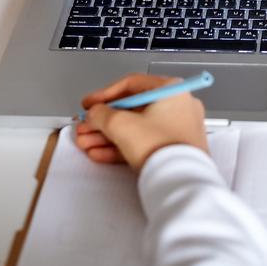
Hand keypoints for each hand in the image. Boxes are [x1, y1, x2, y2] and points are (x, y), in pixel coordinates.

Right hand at [75, 73, 208, 169]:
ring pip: (134, 129)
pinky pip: (143, 143)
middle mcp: (177, 106)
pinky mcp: (173, 150)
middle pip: (131, 110)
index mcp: (170, 91)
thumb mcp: (121, 124)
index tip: (90, 104)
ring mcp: (177, 129)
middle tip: (86, 127)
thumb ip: (100, 114)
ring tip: (87, 144)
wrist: (180, 181)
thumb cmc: (162, 147)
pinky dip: (121, 147)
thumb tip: (93, 114)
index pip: (131, 84)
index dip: (104, 94)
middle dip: (102, 121)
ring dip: (107, 136)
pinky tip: (100, 153)